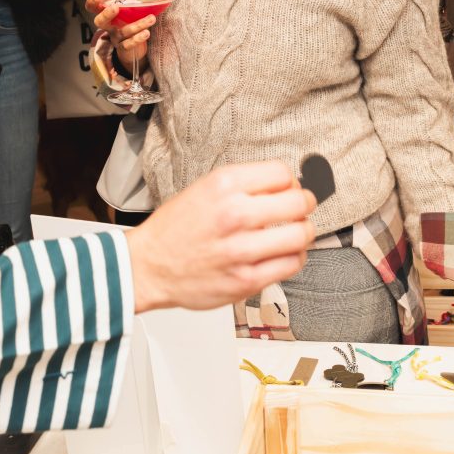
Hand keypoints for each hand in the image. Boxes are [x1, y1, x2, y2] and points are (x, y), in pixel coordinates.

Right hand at [86, 0, 170, 65]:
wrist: (136, 49)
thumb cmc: (135, 22)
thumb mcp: (142, 7)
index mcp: (109, 13)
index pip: (93, 7)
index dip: (91, 2)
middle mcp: (110, 26)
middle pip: (99, 21)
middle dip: (105, 14)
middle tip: (115, 8)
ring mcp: (116, 38)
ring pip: (122, 32)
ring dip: (137, 25)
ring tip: (151, 19)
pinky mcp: (125, 49)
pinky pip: (128, 45)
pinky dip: (138, 39)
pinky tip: (147, 33)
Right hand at [127, 161, 315, 312]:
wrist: (148, 266)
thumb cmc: (174, 230)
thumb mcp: (203, 189)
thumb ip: (242, 186)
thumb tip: (284, 185)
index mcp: (223, 186)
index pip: (282, 173)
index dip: (290, 181)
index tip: (289, 188)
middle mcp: (234, 214)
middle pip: (298, 202)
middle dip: (305, 204)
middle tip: (300, 208)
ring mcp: (241, 249)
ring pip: (301, 235)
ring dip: (304, 232)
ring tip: (295, 233)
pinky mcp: (246, 280)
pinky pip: (291, 264)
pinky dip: (295, 257)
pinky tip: (284, 254)